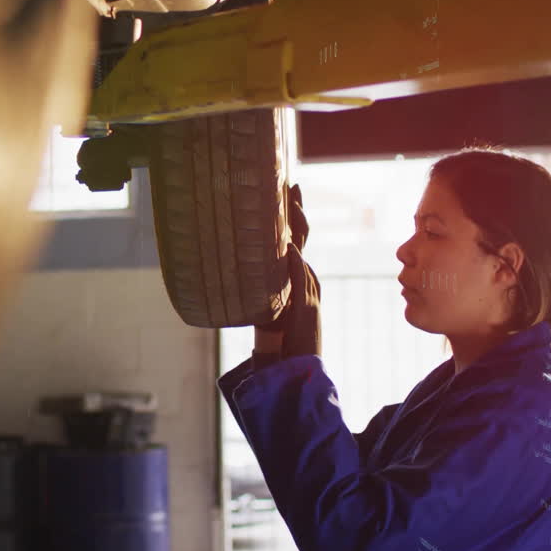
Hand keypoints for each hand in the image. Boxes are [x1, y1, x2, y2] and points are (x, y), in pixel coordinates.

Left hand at [256, 184, 320, 359]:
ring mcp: (309, 293)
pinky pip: (301, 282)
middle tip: (291, 184)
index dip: (291, 217)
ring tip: (291, 205)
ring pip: (303, 254)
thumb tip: (241, 273)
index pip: (295, 240)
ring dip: (297, 229)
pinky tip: (291, 249)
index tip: (284, 192)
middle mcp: (307, 281)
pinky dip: (296, 265)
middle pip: (303, 239)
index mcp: (298, 279)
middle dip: (297, 212)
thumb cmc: (283, 338)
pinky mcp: (307, 309)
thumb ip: (264, 288)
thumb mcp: (270, 306)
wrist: (298, 366)